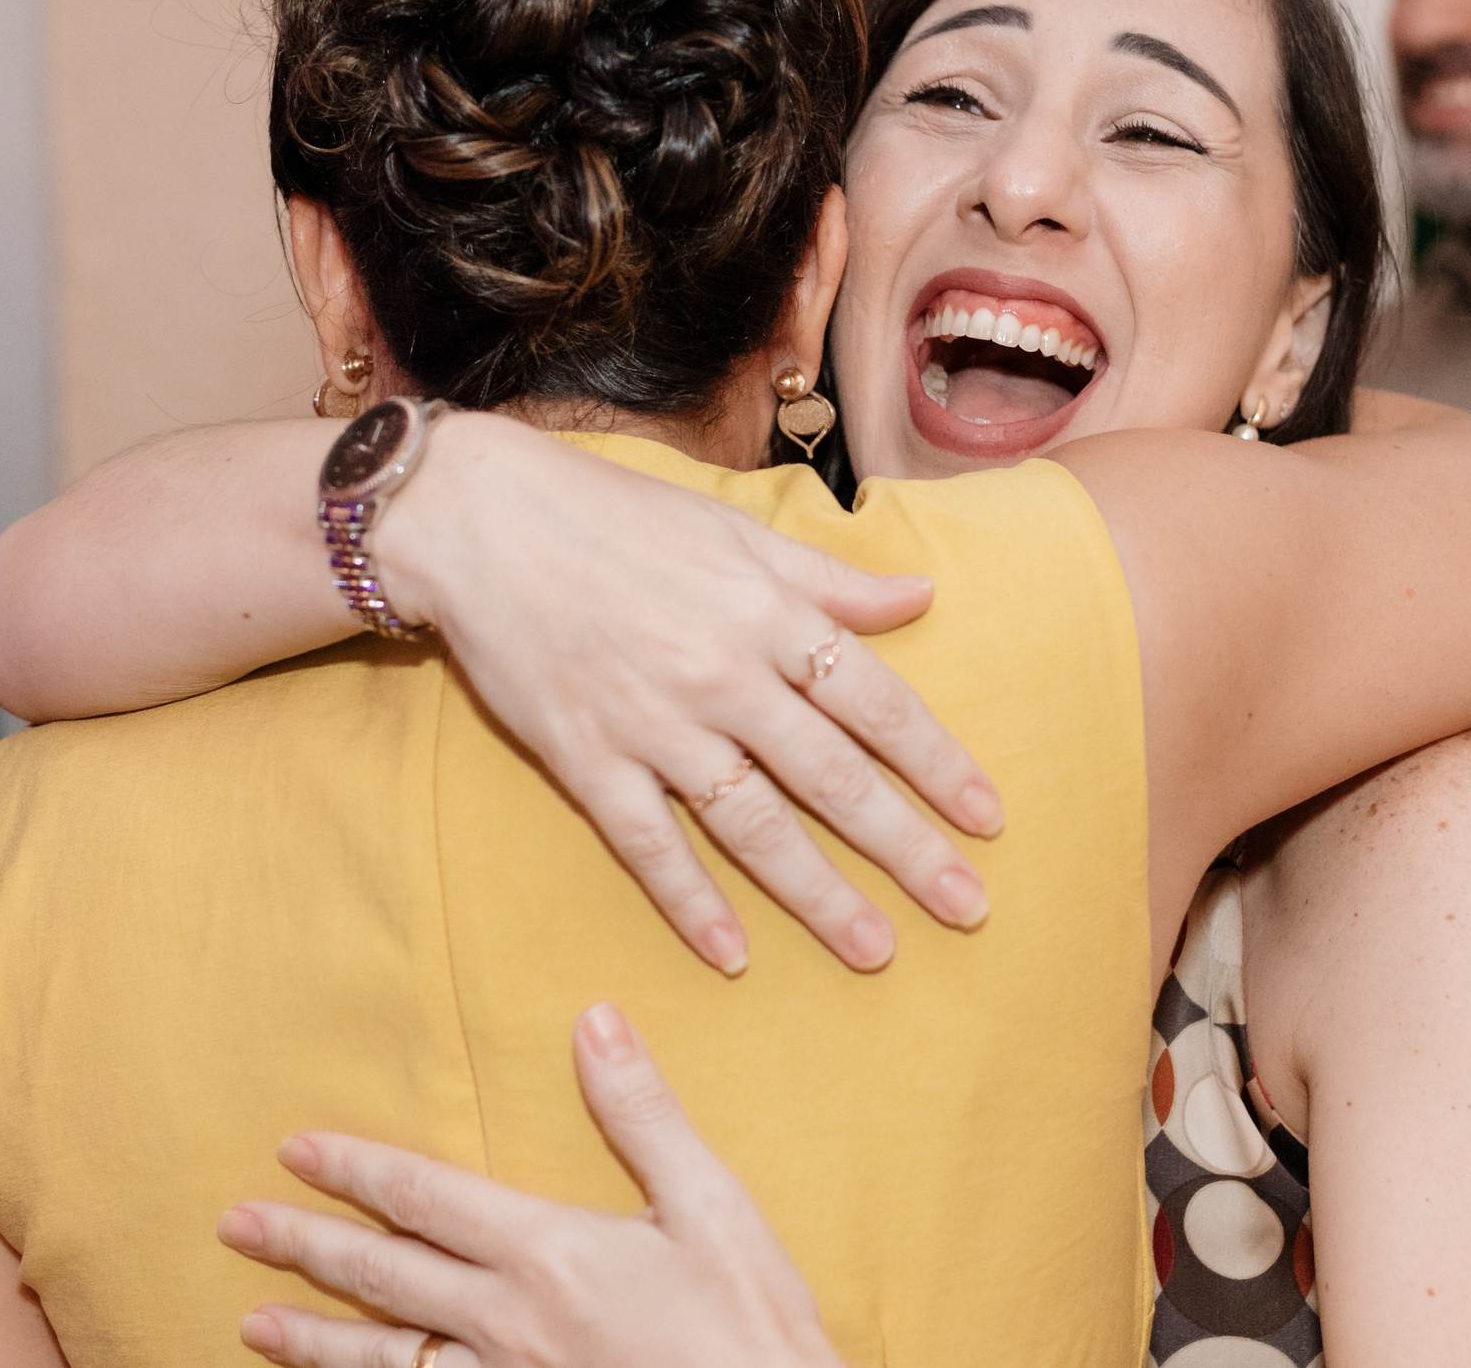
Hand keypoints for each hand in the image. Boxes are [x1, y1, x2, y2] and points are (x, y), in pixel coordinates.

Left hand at [220, 1004, 842, 1367]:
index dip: (357, 1169)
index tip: (295, 1149)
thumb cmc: (750, 1322)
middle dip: (305, 1247)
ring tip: (252, 1322)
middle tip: (237, 1226)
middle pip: (384, 1277)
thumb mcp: (712, 1205)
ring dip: (312, 1339)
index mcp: (548, 1254)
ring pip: (385, 1359)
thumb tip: (595, 1020)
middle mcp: (507, 1323)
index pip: (426, 1197)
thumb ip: (644, 1114)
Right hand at [379, 413, 1001, 973]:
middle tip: (966, 910)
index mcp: (767, 615)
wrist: (482, 518)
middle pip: (832, 777)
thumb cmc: (617, 516)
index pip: (876, 701)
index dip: (938, 763)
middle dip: (906, 848)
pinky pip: (650, 845)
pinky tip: (733, 954)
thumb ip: (831, 578)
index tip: (988, 818)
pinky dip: (690, 902)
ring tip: (875, 950)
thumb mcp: (737, 531)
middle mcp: (723, 676)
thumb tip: (922, 596)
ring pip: (754, 825)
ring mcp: (654, 725)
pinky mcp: (586, 759)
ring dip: (818, 894)